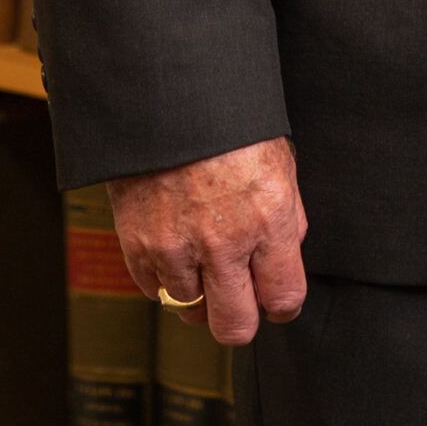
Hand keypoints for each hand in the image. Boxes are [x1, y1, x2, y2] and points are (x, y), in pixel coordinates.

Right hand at [107, 135, 307, 347]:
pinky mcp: (139, 247)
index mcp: (268, 218)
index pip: (283, 298)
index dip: (282, 306)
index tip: (276, 300)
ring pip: (192, 312)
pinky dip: (167, 279)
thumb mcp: (279, 162)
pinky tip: (177, 249)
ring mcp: (178, 248)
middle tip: (239, 298)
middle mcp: (224, 242)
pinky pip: (155, 291)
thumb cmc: (229, 125)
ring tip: (202, 260)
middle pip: (235, 327)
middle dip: (241, 318)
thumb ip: (287, 218)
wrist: (169, 99)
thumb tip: (284, 260)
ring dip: (200, 294)